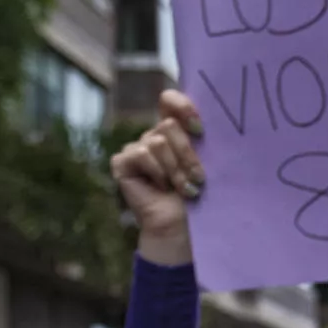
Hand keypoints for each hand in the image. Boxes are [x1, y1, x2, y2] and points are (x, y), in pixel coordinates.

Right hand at [111, 90, 205, 264]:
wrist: (182, 226)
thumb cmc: (199, 196)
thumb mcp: (205, 162)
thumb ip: (201, 139)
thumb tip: (206, 121)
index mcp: (174, 131)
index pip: (169, 100)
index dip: (182, 106)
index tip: (200, 127)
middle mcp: (153, 136)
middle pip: (168, 125)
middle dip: (188, 154)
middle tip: (199, 177)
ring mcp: (136, 148)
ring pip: (158, 142)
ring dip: (176, 169)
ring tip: (185, 188)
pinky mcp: (121, 162)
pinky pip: (141, 154)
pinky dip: (157, 173)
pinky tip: (161, 188)